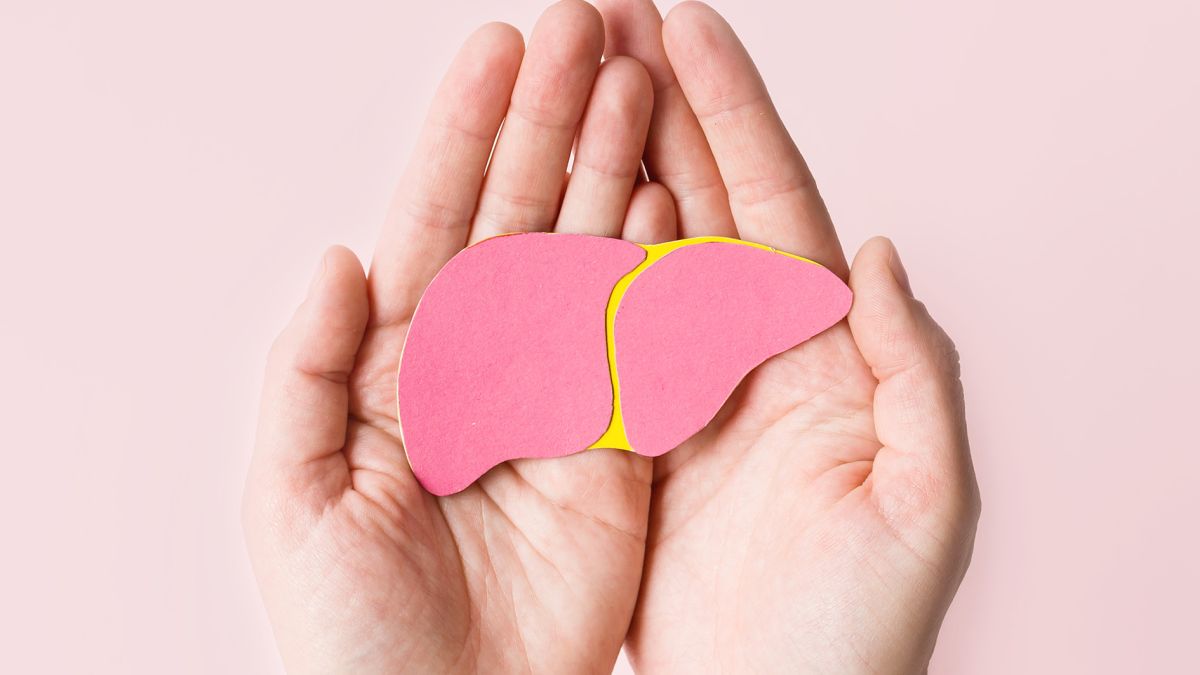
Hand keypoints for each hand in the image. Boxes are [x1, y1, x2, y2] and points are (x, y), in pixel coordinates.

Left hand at [242, 2, 677, 671]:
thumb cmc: (349, 626)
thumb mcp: (292, 494)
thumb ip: (310, 370)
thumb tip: (341, 255)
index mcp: (397, 362)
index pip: (435, 219)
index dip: (464, 132)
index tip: (499, 49)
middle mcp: (479, 361)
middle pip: (519, 214)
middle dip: (550, 119)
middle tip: (586, 26)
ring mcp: (552, 393)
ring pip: (585, 255)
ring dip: (609, 166)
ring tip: (636, 81)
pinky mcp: (613, 439)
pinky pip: (637, 338)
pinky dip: (653, 267)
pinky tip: (663, 197)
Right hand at [595, 1, 980, 671]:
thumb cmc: (865, 630)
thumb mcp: (928, 499)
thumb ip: (915, 368)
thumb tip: (879, 252)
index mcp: (823, 350)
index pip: (775, 201)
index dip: (731, 111)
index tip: (683, 25)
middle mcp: (748, 353)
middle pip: (697, 199)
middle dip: (654, 103)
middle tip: (603, 18)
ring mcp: (679, 389)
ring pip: (633, 249)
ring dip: (600, 162)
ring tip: (562, 82)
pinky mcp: (623, 438)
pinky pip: (586, 335)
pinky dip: (561, 266)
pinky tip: (532, 207)